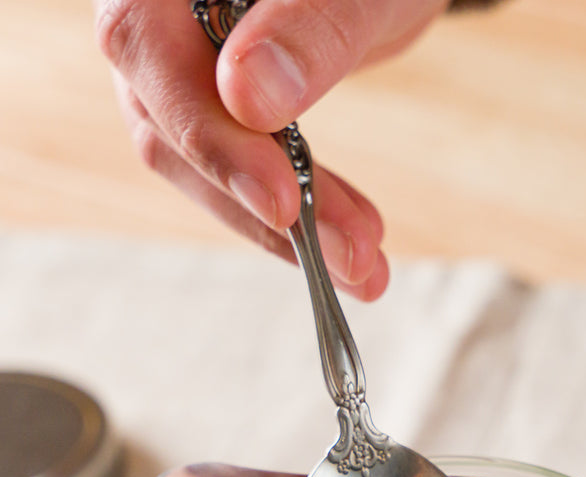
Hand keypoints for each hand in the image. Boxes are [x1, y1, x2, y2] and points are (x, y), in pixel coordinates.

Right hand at [95, 0, 449, 300]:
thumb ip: (308, 23)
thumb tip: (247, 95)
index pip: (147, 48)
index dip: (210, 139)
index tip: (280, 201)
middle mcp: (152, 14)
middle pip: (173, 125)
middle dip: (266, 209)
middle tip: (352, 258)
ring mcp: (178, 64)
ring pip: (206, 165)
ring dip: (290, 229)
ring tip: (365, 267)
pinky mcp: (216, 106)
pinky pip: (241, 170)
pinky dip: (300, 214)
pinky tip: (350, 247)